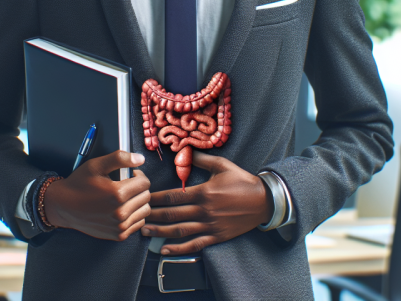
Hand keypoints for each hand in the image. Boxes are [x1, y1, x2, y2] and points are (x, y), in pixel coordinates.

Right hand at [43, 150, 150, 241]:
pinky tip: (123, 208)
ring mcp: (119, 226)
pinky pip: (139, 223)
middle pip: (146, 196)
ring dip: (139, 201)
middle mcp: (120, 213)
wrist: (64, 206)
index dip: (139, 175)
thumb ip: (120, 158)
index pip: (145, 183)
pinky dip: (135, 214)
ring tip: (126, 196)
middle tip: (127, 184)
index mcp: (117, 194)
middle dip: (139, 188)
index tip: (130, 175)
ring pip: (145, 210)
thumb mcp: (97, 165)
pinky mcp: (118, 235)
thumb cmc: (80, 183)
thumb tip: (141, 159)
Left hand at [141, 151, 272, 254]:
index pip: (173, 196)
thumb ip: (201, 159)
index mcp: (203, 192)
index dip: (156, 198)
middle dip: (153, 216)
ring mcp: (210, 225)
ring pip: (180, 231)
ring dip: (160, 233)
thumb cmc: (242, 181)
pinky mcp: (216, 236)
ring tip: (145, 232)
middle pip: (172, 214)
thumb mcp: (222, 165)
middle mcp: (204, 211)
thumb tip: (185, 151)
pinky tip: (165, 250)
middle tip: (138, 215)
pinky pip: (194, 245)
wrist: (263, 201)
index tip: (144, 197)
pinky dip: (178, 249)